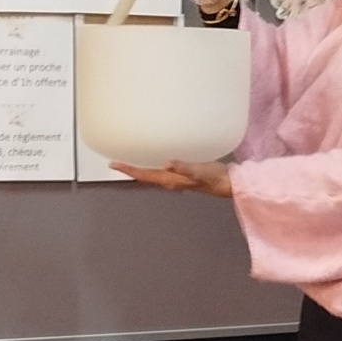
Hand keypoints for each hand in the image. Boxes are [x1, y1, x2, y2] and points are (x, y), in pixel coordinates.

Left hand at [111, 160, 233, 197]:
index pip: (144, 175)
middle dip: (130, 169)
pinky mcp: (183, 173)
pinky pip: (163, 168)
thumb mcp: (199, 171)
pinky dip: (154, 162)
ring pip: (152, 173)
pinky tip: (157, 156)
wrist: (228, 184)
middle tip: (116, 161)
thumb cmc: (214, 178)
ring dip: (141, 167)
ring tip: (131, 158)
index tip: (113, 164)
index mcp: (170, 180)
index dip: (128, 170)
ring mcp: (176, 178)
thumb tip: (168, 163)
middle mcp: (170, 180)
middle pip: (144, 175)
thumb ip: (184, 167)